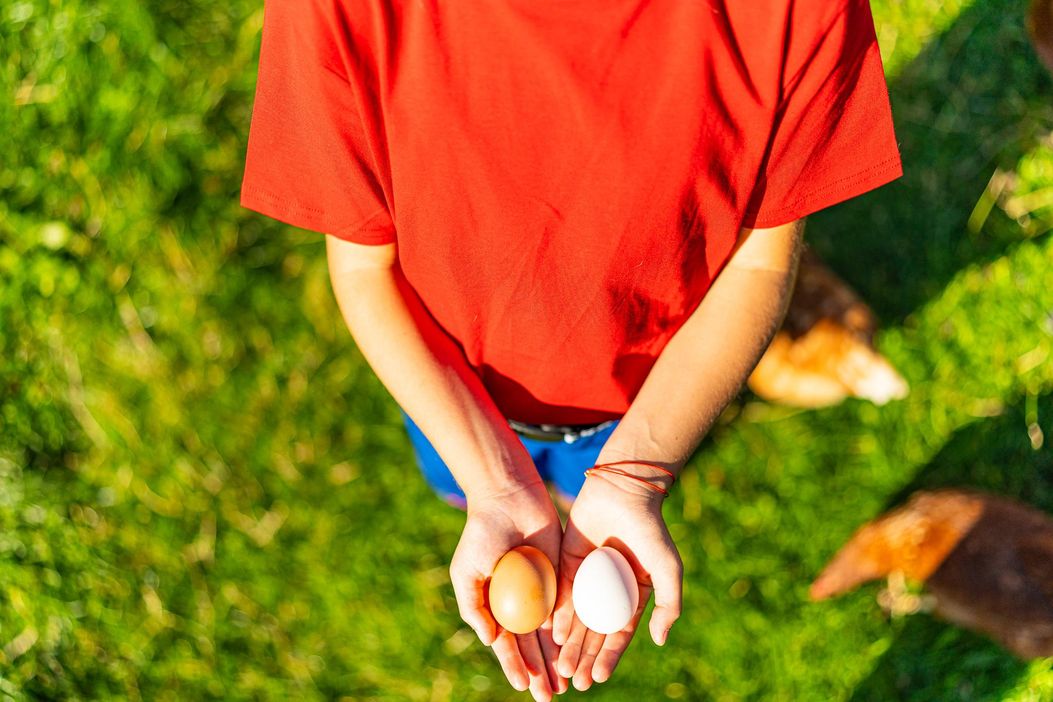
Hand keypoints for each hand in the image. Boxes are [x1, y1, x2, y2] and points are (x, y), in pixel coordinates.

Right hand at [450, 480, 567, 699]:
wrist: (509, 498)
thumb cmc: (482, 533)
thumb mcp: (467, 571)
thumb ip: (473, 607)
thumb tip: (490, 641)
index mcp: (496, 605)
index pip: (506, 643)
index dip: (514, 665)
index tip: (521, 685)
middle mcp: (521, 603)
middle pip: (532, 645)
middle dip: (539, 672)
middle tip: (548, 697)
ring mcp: (543, 591)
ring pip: (552, 633)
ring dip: (557, 660)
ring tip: (565, 684)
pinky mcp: (563, 577)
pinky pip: (569, 608)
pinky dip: (572, 631)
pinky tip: (577, 649)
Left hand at [552, 467, 681, 690]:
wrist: (624, 491)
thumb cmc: (650, 530)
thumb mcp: (667, 568)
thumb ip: (669, 605)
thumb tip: (659, 641)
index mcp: (634, 595)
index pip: (618, 634)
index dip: (609, 657)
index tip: (597, 677)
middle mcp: (609, 590)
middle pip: (594, 632)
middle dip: (584, 657)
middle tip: (574, 681)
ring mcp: (588, 576)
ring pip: (576, 617)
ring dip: (569, 643)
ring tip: (561, 667)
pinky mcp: (569, 560)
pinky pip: (562, 592)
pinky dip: (558, 614)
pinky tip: (552, 634)